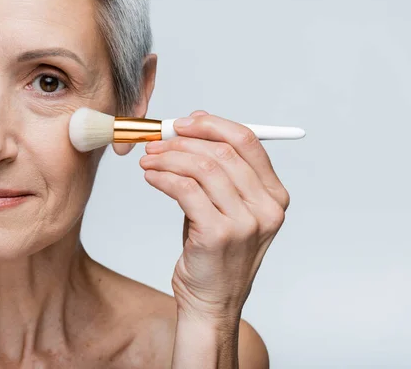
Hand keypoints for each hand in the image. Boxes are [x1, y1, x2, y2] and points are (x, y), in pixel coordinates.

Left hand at [140, 111, 289, 323]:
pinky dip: (162, 177)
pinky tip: (151, 177)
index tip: (184, 121)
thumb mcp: (228, 209)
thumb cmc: (215, 253)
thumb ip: (218, 171)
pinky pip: (185, 190)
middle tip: (156, 141)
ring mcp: (245, 223)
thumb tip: (195, 127)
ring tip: (149, 159)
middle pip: (223, 151)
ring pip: (202, 168)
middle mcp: (266, 207)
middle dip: (183, 140)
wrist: (212, 303)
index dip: (213, 125)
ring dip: (168, 157)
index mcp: (274, 195)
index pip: (248, 141)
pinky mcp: (218, 235)